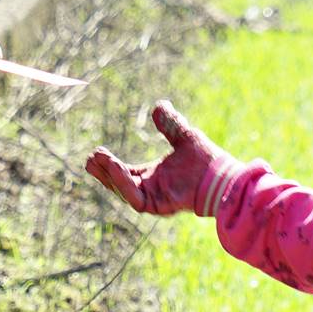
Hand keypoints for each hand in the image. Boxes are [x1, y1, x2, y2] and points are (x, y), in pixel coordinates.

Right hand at [83, 101, 242, 217]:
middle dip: (103, 173)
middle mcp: (152, 191)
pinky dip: (123, 183)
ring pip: (125, 192)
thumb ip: (169, 123)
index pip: (125, 174)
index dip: (109, 165)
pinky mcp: (160, 207)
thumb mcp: (183, 136)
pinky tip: (115, 167)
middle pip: (119, 185)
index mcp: (154, 178)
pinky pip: (136, 199)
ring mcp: (155, 201)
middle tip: (89, 159)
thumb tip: (159, 104)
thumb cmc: (207, 159)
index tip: (96, 152)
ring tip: (98, 159)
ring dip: (110, 176)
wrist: (223, 176)